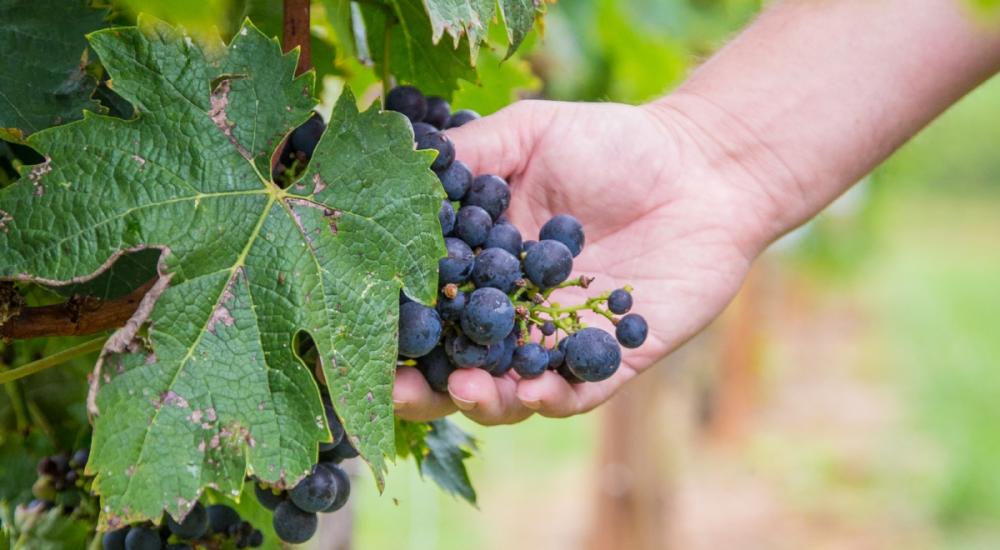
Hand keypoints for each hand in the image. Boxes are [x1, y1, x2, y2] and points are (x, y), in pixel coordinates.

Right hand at [393, 98, 778, 424]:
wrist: (702, 166)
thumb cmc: (614, 145)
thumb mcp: (531, 134)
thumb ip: (472, 157)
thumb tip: (401, 170)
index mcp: (486, 266)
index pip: (429, 304)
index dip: (395, 325)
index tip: (363, 335)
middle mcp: (516, 312)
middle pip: (459, 361)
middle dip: (425, 386)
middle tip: (399, 391)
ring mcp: (561, 340)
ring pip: (511, 389)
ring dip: (485, 399)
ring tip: (469, 390)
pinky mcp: (613, 359)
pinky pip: (577, 392)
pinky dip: (553, 397)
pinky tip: (536, 389)